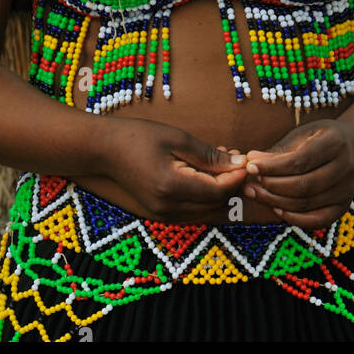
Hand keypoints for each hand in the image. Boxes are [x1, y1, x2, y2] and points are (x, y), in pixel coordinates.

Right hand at [69, 118, 247, 223]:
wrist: (104, 150)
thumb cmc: (139, 137)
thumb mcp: (178, 139)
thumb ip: (209, 155)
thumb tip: (239, 165)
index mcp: (173, 188)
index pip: (219, 192)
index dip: (238, 178)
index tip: (248, 159)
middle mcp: (169, 209)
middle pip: (217, 205)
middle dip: (233, 184)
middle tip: (238, 158)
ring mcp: (164, 216)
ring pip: (208, 211)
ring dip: (222, 191)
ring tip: (224, 162)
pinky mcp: (162, 215)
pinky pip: (195, 211)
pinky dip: (207, 196)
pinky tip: (207, 173)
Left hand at [240, 118, 353, 227]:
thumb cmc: (321, 138)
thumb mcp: (303, 133)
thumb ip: (279, 150)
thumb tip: (250, 161)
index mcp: (335, 143)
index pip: (299, 161)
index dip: (272, 166)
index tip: (249, 165)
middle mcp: (346, 168)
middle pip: (303, 185)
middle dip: (271, 186)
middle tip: (248, 183)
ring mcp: (347, 190)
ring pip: (306, 204)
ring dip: (276, 201)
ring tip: (255, 193)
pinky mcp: (343, 207)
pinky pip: (316, 220)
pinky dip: (294, 217)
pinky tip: (276, 208)